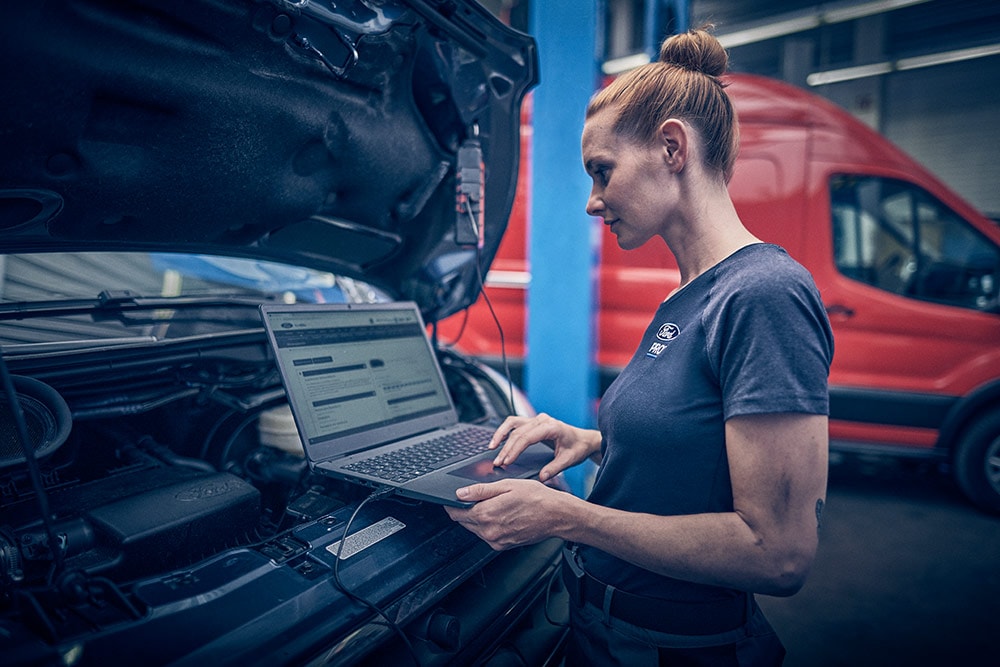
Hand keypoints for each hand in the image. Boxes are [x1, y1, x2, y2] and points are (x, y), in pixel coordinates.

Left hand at [444, 478, 573, 549]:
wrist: (556, 516)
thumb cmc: (536, 498)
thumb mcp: (507, 485)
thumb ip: (480, 491)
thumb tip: (460, 493)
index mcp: (487, 514)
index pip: (456, 513)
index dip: (451, 504)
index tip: (453, 498)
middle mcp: (489, 531)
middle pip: (464, 522)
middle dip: (464, 510)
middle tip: (475, 497)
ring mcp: (496, 540)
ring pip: (474, 529)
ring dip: (476, 518)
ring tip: (493, 504)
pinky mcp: (502, 546)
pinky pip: (486, 535)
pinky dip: (487, 525)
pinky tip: (500, 515)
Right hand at [488, 413, 600, 482]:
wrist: (584, 440)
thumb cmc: (578, 448)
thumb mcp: (569, 460)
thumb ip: (555, 468)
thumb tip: (542, 477)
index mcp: (552, 427)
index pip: (527, 437)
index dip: (515, 449)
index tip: (507, 461)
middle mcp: (542, 420)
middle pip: (518, 432)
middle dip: (506, 448)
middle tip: (498, 462)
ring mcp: (537, 419)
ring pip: (513, 423)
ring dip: (501, 435)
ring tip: (491, 448)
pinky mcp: (533, 422)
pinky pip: (515, 423)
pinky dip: (505, 431)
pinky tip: (497, 441)